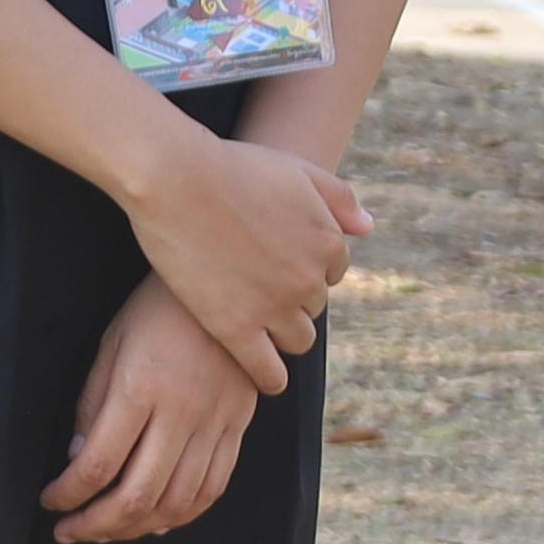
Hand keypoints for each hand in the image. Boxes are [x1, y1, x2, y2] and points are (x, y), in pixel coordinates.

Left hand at [44, 271, 265, 543]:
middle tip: (69, 533)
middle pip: (137, 495)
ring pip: (176, 502)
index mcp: (139, 389)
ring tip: (106, 531)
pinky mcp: (237, 429)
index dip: (70, 494)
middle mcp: (180, 414)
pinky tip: (157, 522)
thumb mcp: (111, 345)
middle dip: (96, 525)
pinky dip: (183, 515)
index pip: (100, 463)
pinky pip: (212, 488)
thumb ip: (93, 405)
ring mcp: (214, 425)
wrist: (229, 288)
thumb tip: (77, 461)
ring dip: (136, 528)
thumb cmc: (157, 310)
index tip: (50, 502)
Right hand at [121, 124, 364, 398]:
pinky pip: (267, 370)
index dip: (305, 266)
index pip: (332, 271)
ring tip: (256, 323)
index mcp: (328, 241)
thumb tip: (368, 228)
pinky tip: (265, 377)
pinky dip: (270, 377)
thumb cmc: (230, 166)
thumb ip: (339, 197)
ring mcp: (273, 306)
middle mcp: (309, 279)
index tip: (277, 261)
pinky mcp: (236, 327)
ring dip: (283, 333)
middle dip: (292, 296)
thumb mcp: (295, 169)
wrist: (175, 177)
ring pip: (297, 339)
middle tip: (256, 284)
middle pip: (314, 305)